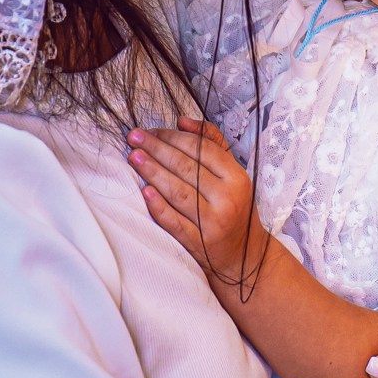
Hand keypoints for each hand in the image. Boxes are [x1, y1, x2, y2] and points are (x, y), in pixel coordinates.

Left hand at [129, 118, 255, 281]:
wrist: (243, 256)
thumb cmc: (233, 208)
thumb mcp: (232, 175)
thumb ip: (212, 143)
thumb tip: (182, 121)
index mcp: (237, 178)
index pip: (201, 150)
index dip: (174, 137)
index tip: (152, 130)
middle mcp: (228, 199)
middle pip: (186, 168)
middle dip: (157, 149)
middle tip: (134, 137)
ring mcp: (214, 223)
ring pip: (178, 192)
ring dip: (153, 172)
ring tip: (133, 157)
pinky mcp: (200, 244)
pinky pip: (176, 223)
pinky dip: (160, 207)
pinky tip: (145, 192)